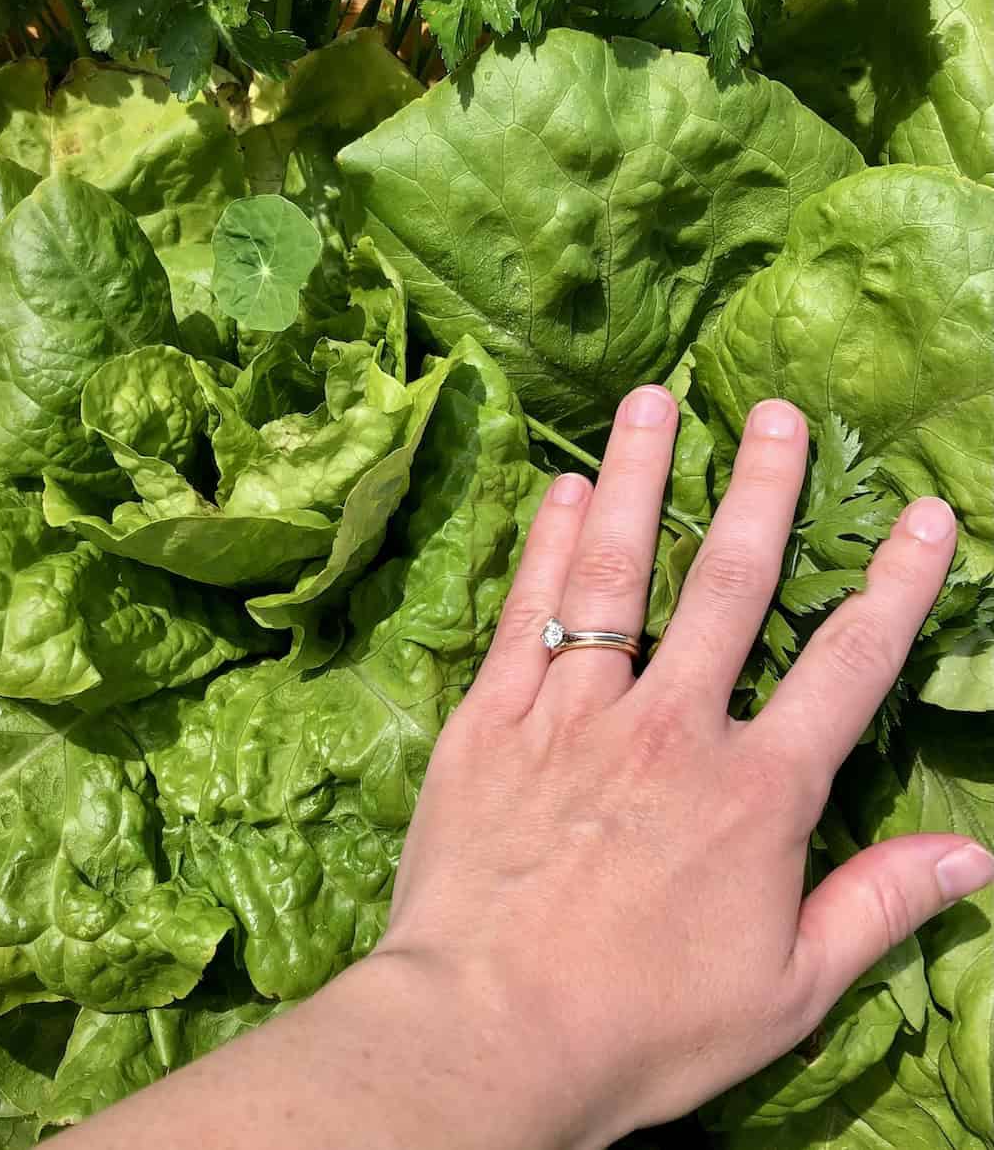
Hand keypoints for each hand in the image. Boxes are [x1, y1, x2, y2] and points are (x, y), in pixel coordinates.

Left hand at [373, 386, 993, 1148]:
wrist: (488, 1032)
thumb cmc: (642, 1026)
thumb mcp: (788, 990)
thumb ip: (878, 907)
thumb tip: (976, 855)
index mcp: (755, 793)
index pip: (847, 666)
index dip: (895, 584)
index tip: (922, 515)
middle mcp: (669, 729)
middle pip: (729, 585)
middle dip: (761, 490)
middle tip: (777, 414)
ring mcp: (572, 714)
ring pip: (617, 573)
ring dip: (639, 479)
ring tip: (654, 402)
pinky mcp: (490, 720)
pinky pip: (527, 613)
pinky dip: (548, 545)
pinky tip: (562, 491)